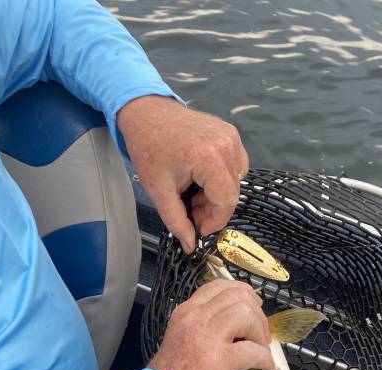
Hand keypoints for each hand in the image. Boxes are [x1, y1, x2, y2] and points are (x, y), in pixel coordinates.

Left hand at [117, 95, 248, 253]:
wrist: (146, 112)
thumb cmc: (149, 146)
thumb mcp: (159, 191)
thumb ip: (177, 222)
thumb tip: (189, 245)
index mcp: (209, 158)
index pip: (227, 201)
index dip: (215, 221)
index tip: (200, 227)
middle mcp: (225, 145)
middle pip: (232, 193)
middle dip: (213, 208)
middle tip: (191, 209)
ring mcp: (230, 137)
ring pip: (235, 181)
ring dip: (217, 194)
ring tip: (193, 191)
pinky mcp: (230, 134)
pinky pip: (236, 165)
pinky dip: (221, 178)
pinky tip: (201, 177)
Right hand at [147, 280, 274, 369]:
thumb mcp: (182, 336)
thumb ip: (202, 324)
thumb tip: (234, 322)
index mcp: (187, 311)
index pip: (220, 287)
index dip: (243, 293)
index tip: (254, 306)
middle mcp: (196, 317)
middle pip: (238, 297)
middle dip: (257, 314)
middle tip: (261, 335)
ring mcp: (208, 337)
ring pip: (247, 315)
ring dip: (261, 332)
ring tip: (262, 349)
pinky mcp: (220, 360)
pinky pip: (253, 351)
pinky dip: (264, 359)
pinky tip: (265, 368)